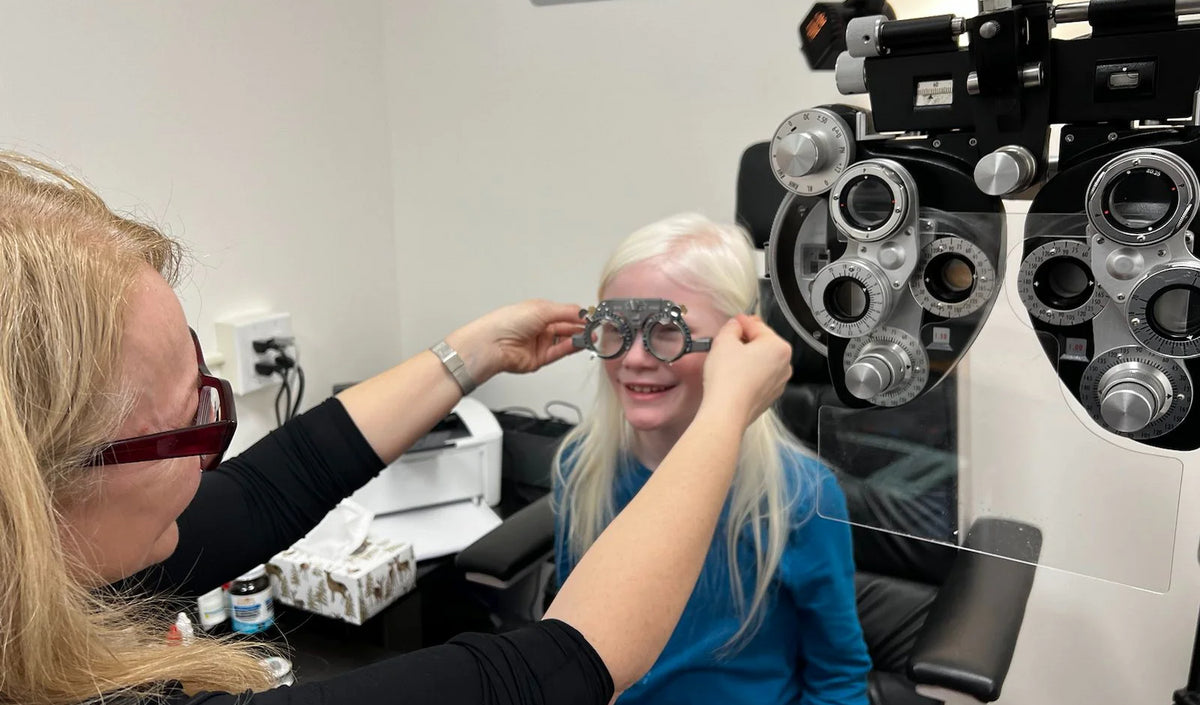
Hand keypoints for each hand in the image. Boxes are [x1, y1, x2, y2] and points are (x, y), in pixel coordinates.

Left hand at [447, 299, 584, 381]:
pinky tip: (580, 344)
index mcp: (539, 311)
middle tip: (595, 329)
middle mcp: (540, 327)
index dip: (579, 315)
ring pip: (565, 341)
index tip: (592, 317)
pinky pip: (559, 352)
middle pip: (567, 327)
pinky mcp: (540, 358)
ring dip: (578, 339)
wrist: (493, 344)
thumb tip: (584, 312)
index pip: (565, 313)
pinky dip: (570, 348)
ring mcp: (540, 343)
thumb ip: (567, 312)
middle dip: (581, 328)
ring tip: (590, 337)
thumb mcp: (542, 309)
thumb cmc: (508, 322)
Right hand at [700, 315, 791, 427]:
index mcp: (779, 347)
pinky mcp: (769, 397)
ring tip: (728, 362)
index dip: (741, 323)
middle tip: (727, 343)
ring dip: (747, 358)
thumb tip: (735, 326)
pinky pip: (760, 378)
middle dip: (746, 341)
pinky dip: (749, 374)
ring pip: (762, 362)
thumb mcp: (724, 341)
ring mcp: (778, 383)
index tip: (733, 322)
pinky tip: (733, 377)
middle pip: (763, 344)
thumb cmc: (728, 378)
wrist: (726, 412)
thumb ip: (732, 327)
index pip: (757, 326)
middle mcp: (784, 365)